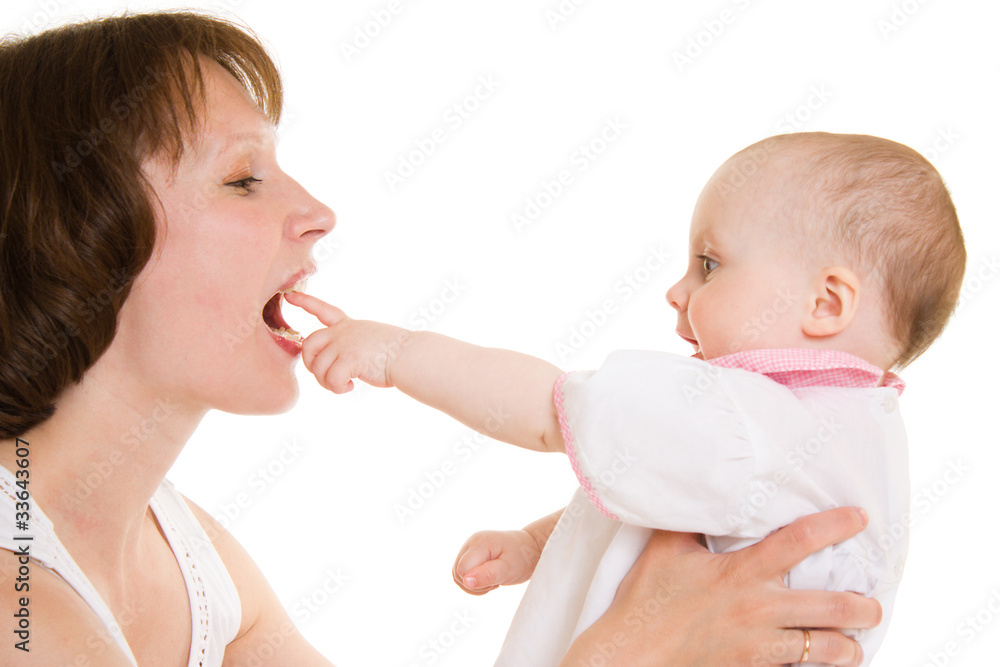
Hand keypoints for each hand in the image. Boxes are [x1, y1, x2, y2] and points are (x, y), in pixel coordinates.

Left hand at [284, 291, 409, 393]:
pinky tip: (351, 387)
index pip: (323, 310)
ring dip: (328, 382)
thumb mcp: (369, 340)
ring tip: (345, 384)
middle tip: (328, 375)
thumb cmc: (396, 354)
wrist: (410, 356)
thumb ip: (349, 346)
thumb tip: (332, 366)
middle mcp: (343, 331)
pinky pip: (330, 380)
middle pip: (308, 345)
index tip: (289, 296)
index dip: (305, 302)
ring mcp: (344, 344)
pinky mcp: (347, 359)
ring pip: (317, 368)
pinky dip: (338, 388)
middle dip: (311, 364)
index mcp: (349, 325)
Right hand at [452, 529, 542, 594]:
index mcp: (479, 543)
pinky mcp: (471, 555)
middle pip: (457, 573)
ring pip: (458, 575)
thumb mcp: (508, 569)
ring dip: (474, 584)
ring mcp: (470, 548)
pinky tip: (489, 578)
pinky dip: (475, 581)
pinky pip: (463, 574)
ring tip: (493, 579)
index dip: (475, 582)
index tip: (494, 580)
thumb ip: (488, 575)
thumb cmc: (522, 558)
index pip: (461, 570)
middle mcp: (471, 543)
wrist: (530, 548)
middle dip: (474, 584)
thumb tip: (466, 581)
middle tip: (495, 581)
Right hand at [561, 507, 879, 666]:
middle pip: (831, 607)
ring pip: (823, 648)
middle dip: (862, 607)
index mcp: (741, 572)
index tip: (860, 518)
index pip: (799, 540)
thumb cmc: (646, 599)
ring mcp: (758, 645)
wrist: (632, 654)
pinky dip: (812, 666)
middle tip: (872, 605)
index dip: (834, 526)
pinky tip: (817, 664)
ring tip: (855, 644)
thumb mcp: (665, 549)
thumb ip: (691, 521)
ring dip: (847, 647)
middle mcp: (758, 608)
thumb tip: (703, 492)